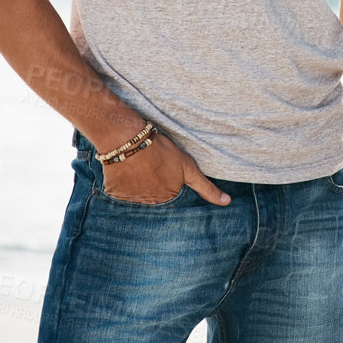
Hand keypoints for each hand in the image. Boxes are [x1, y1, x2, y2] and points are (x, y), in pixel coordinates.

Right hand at [101, 133, 228, 205]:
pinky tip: (126, 167)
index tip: (162, 165)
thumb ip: (206, 188)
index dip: (168, 175)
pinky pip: (120, 189)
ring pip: (138, 191)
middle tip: (152, 162)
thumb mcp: (188, 168)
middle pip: (155, 194)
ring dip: (138, 180)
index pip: (172, 192)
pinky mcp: (115, 193)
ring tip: (139, 162)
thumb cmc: (161, 150)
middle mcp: (150, 203)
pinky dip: (122, 180)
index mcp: (168, 197)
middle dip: (154, 180)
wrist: (128, 140)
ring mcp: (132, 199)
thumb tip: (227, 203)